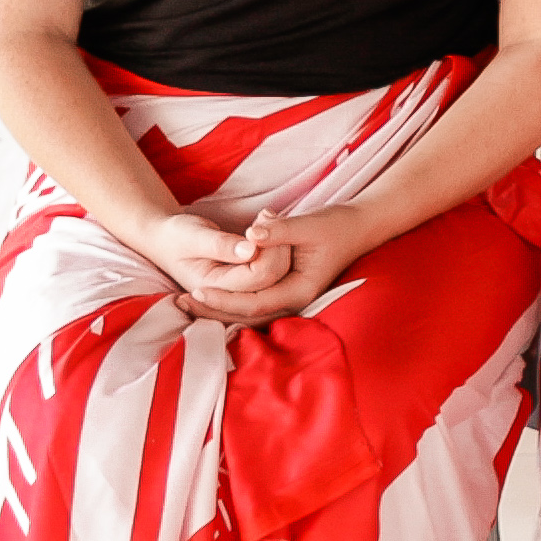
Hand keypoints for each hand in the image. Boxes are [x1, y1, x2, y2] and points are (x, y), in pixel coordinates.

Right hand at [122, 210, 266, 304]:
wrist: (166, 240)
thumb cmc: (177, 235)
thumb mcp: (193, 235)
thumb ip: (221, 244)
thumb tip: (252, 250)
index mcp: (212, 287)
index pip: (257, 276)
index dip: (269, 249)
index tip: (263, 219)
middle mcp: (228, 295)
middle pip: (272, 279)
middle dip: (278, 247)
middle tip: (269, 216)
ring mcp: (239, 292)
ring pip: (277, 277)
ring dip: (280, 248)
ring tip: (268, 219)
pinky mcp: (246, 283)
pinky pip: (272, 273)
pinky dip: (276, 250)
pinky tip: (269, 230)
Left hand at [182, 200, 381, 324]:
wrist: (360, 226)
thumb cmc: (337, 225)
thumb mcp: (308, 224)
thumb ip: (279, 231)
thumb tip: (250, 235)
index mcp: (301, 290)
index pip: (254, 303)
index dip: (225, 300)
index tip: (197, 291)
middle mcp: (294, 300)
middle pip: (246, 316)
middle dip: (212, 312)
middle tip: (180, 302)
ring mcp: (289, 298)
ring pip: (247, 313)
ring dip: (217, 309)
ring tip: (186, 304)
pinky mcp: (284, 291)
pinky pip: (252, 303)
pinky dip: (228, 302)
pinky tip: (207, 299)